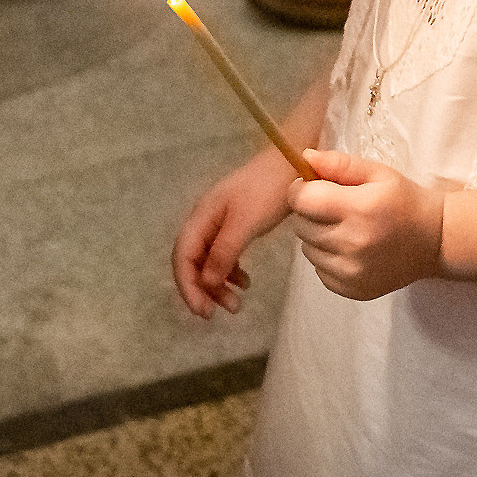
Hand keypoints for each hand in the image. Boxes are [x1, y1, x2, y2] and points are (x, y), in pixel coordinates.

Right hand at [173, 147, 298, 317]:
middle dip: (200, 289)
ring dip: (217, 284)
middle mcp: (206, 219)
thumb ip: (224, 252)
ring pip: (208, 260)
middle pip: (191, 260)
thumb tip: (206, 282)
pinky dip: (230, 272)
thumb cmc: (268, 190)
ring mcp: (221, 221)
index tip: (203, 312)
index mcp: (202, 216)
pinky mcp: (237, 223)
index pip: (182, 256)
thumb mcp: (245, 223)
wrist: (294, 163)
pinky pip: (224, 254)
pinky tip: (245, 282)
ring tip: (236, 304)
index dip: (187, 286)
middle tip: (218, 313)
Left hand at [287, 147, 444, 301]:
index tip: (311, 187)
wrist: (436, 241)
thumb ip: (339, 164)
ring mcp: (352, 272)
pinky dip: (326, 258)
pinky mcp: (353, 290)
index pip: (302, 200)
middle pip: (301, 225)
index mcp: (359, 209)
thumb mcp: (377, 173)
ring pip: (307, 249)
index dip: (300, 190)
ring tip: (343, 228)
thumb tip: (305, 158)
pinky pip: (318, 270)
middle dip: (309, 212)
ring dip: (316, 236)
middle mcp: (353, 244)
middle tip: (332, 207)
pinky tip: (348, 249)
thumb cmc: (405, 201)